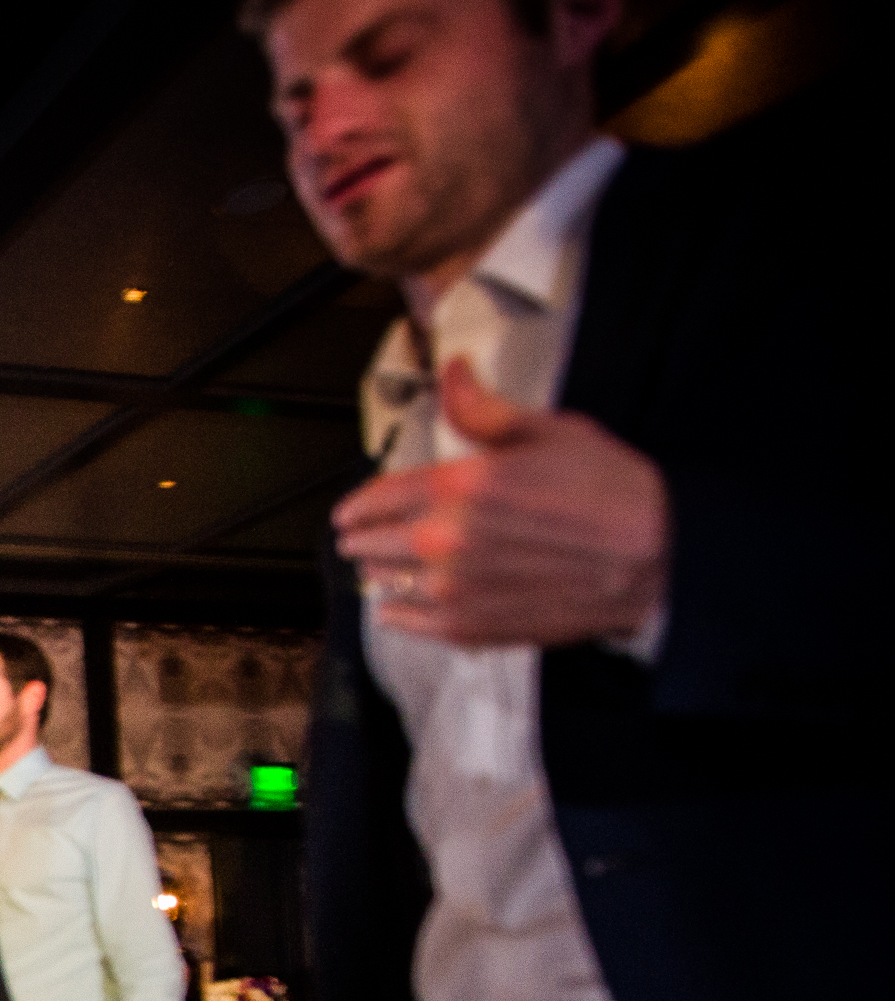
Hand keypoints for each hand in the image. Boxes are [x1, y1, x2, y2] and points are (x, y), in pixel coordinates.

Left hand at [335, 358, 668, 648]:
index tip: (348, 512)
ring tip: (382, 569)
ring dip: (380, 573)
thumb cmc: (609, 492)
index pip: (378, 497)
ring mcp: (453, 589)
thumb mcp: (547, 431)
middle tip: (362, 538)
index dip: (358, 504)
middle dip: (365, 537)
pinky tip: (401, 605)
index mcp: (457, 487)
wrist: (653, 554)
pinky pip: (407, 623)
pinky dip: (399, 612)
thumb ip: (482, 410)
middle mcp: (444, 540)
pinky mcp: (469, 627)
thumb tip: (452, 373)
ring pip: (384, 583)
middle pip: (372, 543)